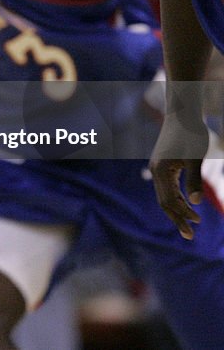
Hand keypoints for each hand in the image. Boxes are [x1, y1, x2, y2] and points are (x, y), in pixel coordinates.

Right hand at [150, 119, 208, 239]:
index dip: (181, 217)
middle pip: (164, 201)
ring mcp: (157, 168)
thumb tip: (195, 203)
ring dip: (178, 209)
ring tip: (192, 222)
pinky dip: (177, 198)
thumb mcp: (195, 159)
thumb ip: (194, 181)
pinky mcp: (162, 165)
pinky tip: (188, 203)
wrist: (182, 115)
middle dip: (177, 218)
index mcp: (161, 171)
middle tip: (190, 236)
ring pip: (165, 195)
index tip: (193, 229)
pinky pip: (167, 187)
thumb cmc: (190, 135)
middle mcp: (155, 171)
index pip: (168, 201)